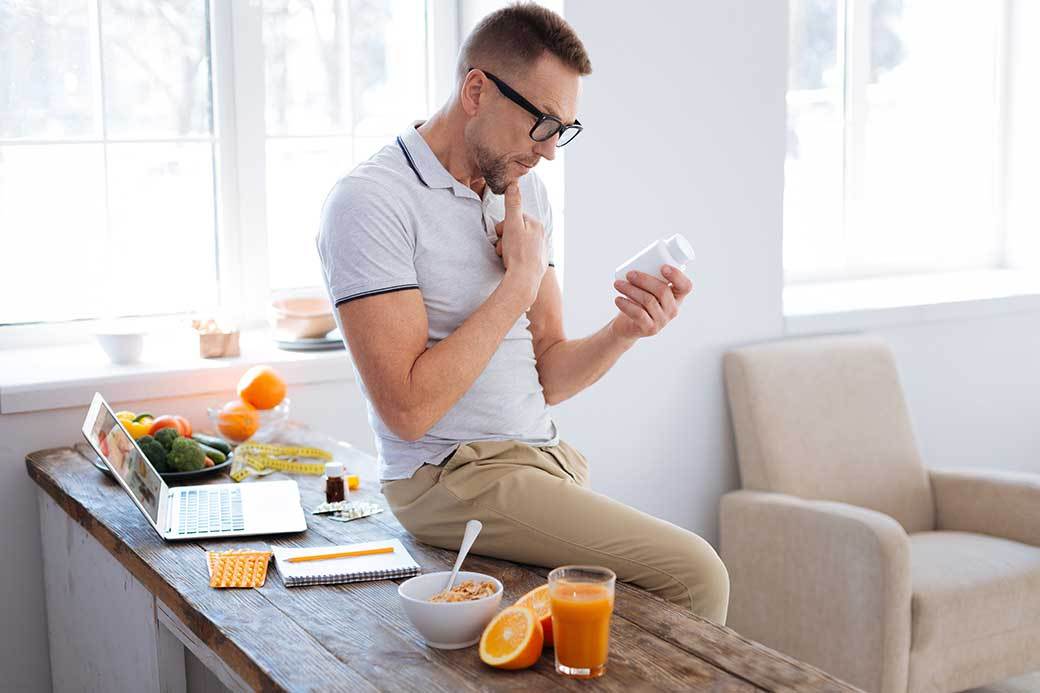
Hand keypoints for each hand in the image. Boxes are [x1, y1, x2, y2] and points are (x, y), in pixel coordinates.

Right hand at [496, 183, 546, 303]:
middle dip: (505, 240)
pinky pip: (522, 256)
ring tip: (506, 258)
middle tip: (502, 250)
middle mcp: (542, 236)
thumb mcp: (512, 224)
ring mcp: (540, 250)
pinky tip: (513, 265)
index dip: (503, 228)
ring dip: (507, 250)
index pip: (514, 219)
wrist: (524, 280)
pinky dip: (515, 259)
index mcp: (536, 225)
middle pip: (515, 231)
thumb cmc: (517, 253)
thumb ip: (512, 204)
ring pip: (518, 244)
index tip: (501, 237)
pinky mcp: (538, 263)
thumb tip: (514, 184)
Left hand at [610, 266, 693, 340]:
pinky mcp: (650, 329)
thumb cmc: (639, 301)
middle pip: (662, 291)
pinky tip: (618, 299)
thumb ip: (650, 273)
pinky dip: (626, 305)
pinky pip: (639, 314)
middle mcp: (673, 309)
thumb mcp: (648, 288)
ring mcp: (663, 321)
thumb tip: (641, 253)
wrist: (628, 325)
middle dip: (644, 279)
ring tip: (617, 284)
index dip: (677, 276)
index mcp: (677, 296)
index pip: (685, 286)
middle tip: (629, 274)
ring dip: (631, 290)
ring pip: (648, 301)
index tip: (662, 267)